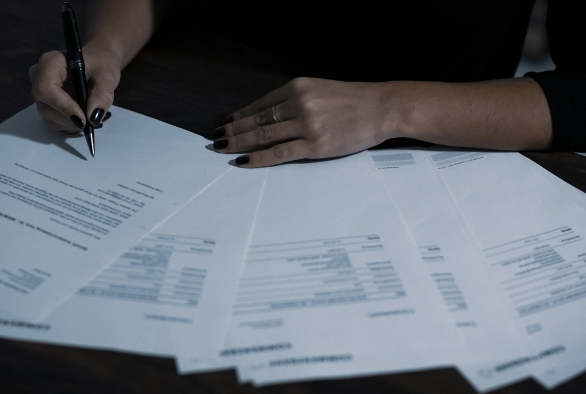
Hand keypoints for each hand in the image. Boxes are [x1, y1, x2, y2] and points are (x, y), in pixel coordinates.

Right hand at [29, 45, 119, 131]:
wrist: (98, 65)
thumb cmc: (101, 64)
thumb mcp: (107, 76)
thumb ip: (102, 95)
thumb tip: (94, 118)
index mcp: (50, 62)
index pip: (46, 89)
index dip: (63, 107)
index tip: (84, 119)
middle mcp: (39, 77)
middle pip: (45, 107)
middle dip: (70, 119)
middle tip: (93, 122)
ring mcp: (40, 92)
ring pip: (49, 118)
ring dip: (72, 124)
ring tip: (91, 118)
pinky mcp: (46, 104)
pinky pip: (53, 122)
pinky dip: (70, 125)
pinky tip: (84, 118)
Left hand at [211, 77, 392, 166]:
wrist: (382, 108)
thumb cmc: (353, 100)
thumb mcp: (320, 90)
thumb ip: (296, 100)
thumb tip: (269, 116)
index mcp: (297, 87)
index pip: (260, 104)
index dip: (239, 115)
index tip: (225, 123)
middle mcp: (298, 103)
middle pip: (256, 120)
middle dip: (232, 131)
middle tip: (215, 139)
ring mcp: (306, 125)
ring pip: (263, 136)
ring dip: (239, 143)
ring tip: (223, 149)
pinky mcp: (315, 145)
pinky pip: (279, 153)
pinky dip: (258, 158)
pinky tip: (243, 161)